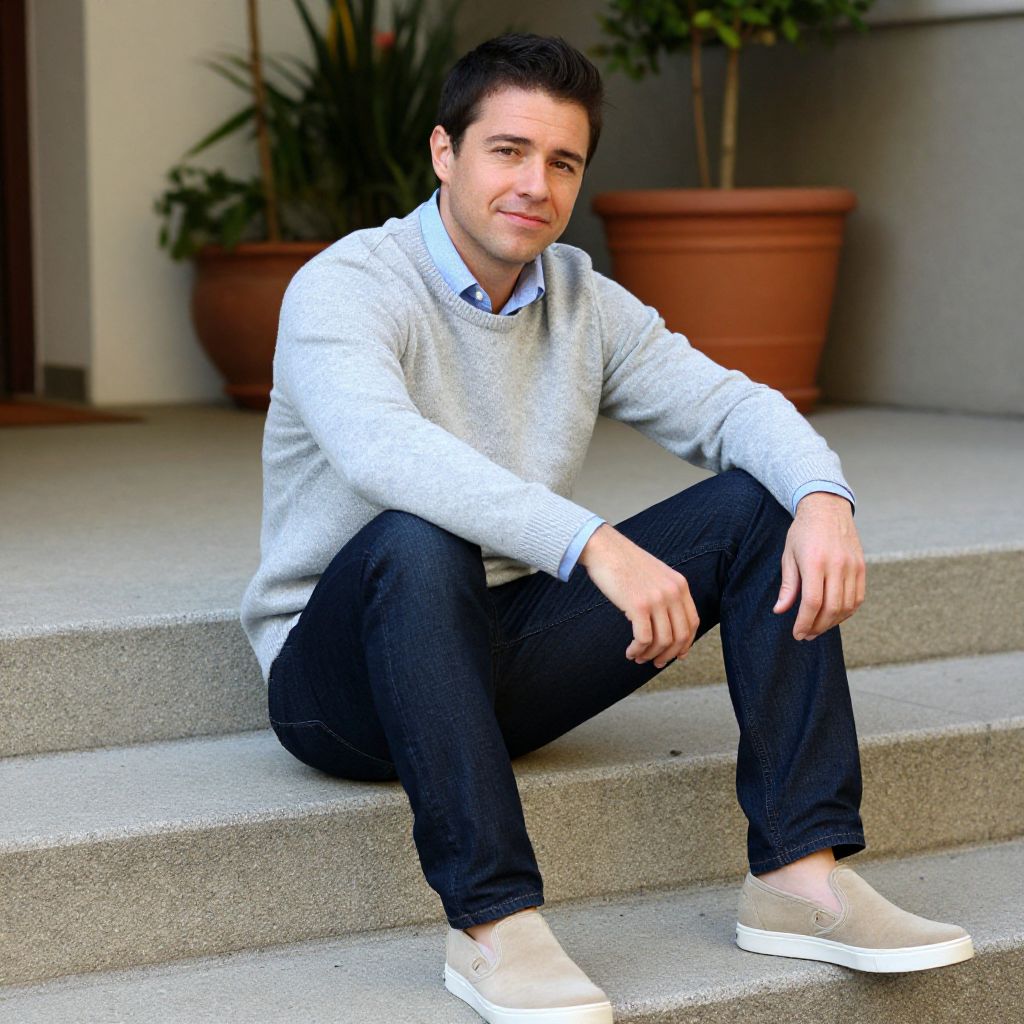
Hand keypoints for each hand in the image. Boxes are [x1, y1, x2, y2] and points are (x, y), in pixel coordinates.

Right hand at [579, 524, 698, 666]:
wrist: (604, 548)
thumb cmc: (624, 563)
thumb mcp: (656, 575)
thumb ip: (666, 594)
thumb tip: (667, 625)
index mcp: (680, 584)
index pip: (693, 622)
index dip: (686, 643)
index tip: (677, 655)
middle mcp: (673, 592)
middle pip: (680, 636)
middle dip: (668, 655)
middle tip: (656, 663)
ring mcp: (657, 598)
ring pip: (663, 641)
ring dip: (650, 655)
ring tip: (638, 657)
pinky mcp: (638, 605)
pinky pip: (643, 638)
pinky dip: (637, 650)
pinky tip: (629, 652)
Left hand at [773, 492, 865, 639]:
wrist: (827, 508)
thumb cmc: (803, 532)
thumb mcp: (789, 556)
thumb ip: (788, 585)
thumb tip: (780, 610)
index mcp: (815, 562)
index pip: (813, 602)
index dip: (805, 622)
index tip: (797, 634)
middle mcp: (837, 565)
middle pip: (831, 608)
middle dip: (817, 627)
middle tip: (806, 635)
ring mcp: (853, 566)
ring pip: (847, 606)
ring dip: (832, 622)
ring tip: (818, 627)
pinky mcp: (862, 567)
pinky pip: (858, 598)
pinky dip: (847, 612)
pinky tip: (834, 616)